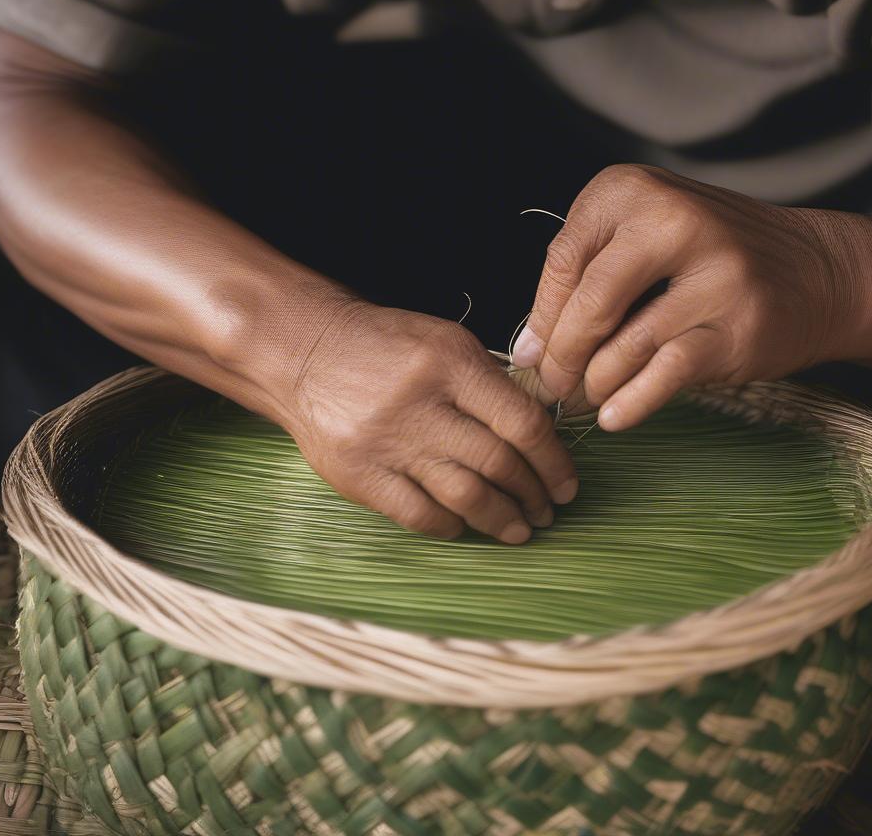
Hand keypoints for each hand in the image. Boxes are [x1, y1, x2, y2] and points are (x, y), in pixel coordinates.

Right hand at [276, 301, 577, 541]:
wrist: (305, 351)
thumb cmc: (385, 345)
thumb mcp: (445, 342)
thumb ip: (490, 382)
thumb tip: (541, 431)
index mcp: (451, 363)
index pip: (522, 422)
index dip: (554, 461)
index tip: (566, 483)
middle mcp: (422, 403)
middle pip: (499, 464)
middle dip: (534, 495)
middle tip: (548, 510)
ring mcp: (387, 442)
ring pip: (465, 497)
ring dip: (502, 520)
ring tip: (520, 529)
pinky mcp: (359, 474)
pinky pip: (419, 515)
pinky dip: (451, 527)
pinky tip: (465, 526)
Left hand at [511, 164, 871, 429]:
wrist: (818, 271)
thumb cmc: (710, 259)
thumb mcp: (645, 238)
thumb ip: (589, 276)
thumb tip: (530, 348)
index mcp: (634, 190)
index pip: (562, 261)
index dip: (542, 318)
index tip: (533, 354)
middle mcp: (673, 219)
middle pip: (589, 305)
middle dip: (562, 358)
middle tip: (554, 386)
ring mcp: (713, 272)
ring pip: (623, 346)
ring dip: (595, 385)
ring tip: (589, 398)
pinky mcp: (738, 324)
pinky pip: (663, 375)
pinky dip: (630, 403)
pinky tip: (615, 416)